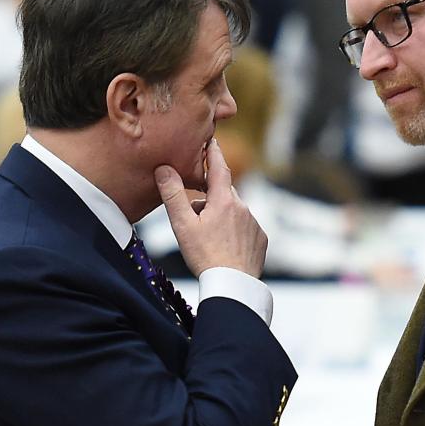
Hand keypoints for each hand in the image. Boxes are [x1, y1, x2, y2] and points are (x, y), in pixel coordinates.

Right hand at [155, 139, 266, 277]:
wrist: (233, 285)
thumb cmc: (205, 256)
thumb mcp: (183, 225)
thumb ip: (173, 195)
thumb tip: (164, 169)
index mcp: (223, 200)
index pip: (218, 167)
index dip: (213, 152)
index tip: (211, 140)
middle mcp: (242, 207)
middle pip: (223, 192)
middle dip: (210, 194)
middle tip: (195, 205)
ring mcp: (253, 223)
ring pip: (234, 211)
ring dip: (221, 215)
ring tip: (205, 235)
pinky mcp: (260, 239)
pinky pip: (245, 228)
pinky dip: (234, 231)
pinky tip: (223, 246)